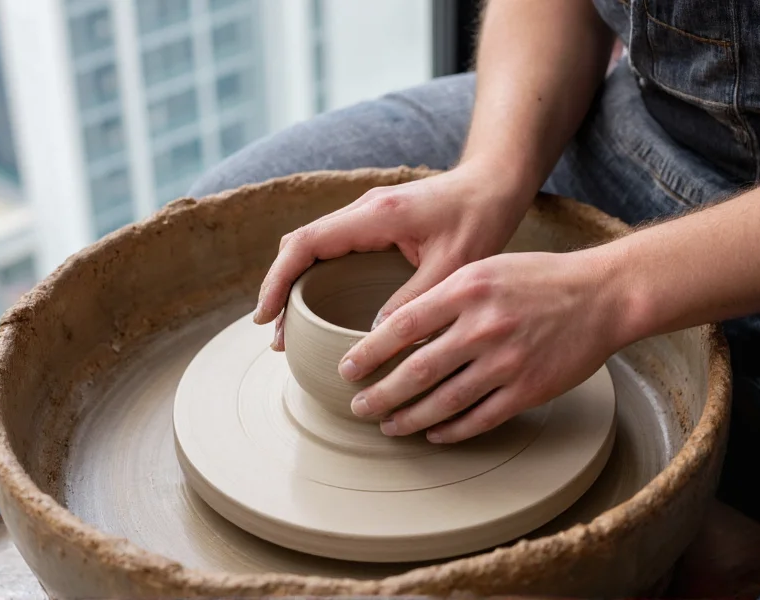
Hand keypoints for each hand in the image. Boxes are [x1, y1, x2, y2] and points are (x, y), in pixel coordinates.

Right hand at [254, 161, 531, 349]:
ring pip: (313, 247)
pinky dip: (316, 277)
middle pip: (300, 245)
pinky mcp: (375, 224)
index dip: (278, 280)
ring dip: (296, 285)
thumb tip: (373, 338)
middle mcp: (363, 210)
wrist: (494, 184)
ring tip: (290, 330)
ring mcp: (366, 215)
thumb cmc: (479, 218)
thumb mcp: (452, 266)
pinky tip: (320, 307)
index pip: (306, 243)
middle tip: (275, 335)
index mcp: (375, 215)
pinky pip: (332, 249)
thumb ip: (413, 300)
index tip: (265, 316)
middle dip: (280, 288)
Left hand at [339, 250, 623, 442]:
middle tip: (358, 407)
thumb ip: (443, 298)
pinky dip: (451, 430)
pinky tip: (433, 433)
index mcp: (465, 290)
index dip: (368, 353)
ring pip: (443, 402)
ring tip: (388, 426)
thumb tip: (396, 329)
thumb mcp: (484, 270)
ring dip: (408, 419)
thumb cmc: (537, 278)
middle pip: (415, 371)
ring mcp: (506, 362)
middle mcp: (482, 327)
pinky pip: (479, 418)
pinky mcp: (528, 390)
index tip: (347, 369)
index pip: (401, 326)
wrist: (600, 295)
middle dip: (379, 395)